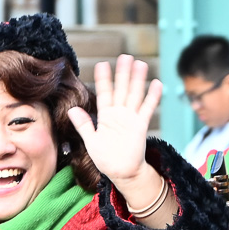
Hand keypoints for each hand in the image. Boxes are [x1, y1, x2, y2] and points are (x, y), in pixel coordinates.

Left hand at [68, 55, 161, 191]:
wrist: (122, 173)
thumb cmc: (106, 159)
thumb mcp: (91, 141)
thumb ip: (84, 125)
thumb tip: (72, 110)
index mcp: (106, 116)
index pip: (104, 93)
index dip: (103, 79)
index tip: (102, 64)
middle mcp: (119, 114)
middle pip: (121, 89)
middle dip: (123, 73)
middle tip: (125, 56)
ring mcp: (131, 119)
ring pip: (134, 95)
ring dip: (137, 80)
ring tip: (140, 63)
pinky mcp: (141, 126)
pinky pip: (147, 109)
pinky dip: (152, 97)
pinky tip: (156, 83)